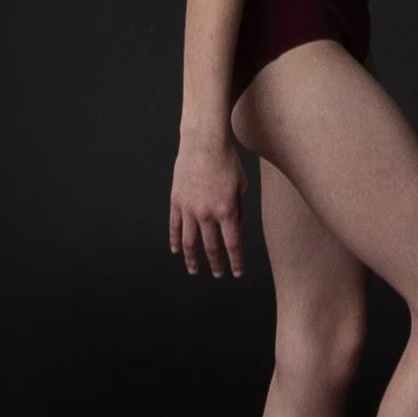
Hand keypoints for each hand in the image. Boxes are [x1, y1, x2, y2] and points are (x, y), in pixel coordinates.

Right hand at [170, 137, 246, 278]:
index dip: (235, 261)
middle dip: (216, 264)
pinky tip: (177, 250)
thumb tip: (233, 226)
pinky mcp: (176, 201)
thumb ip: (238, 208)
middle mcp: (207, 213)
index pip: (232, 244)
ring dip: (193, 259)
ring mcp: (189, 208)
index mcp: (227, 210)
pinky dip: (175, 240)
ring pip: (190, 242)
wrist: (204, 142)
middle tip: (219, 275)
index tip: (237, 273)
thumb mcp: (242, 185)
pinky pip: (175, 226)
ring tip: (195, 270)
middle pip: (211, 247)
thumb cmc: (228, 160)